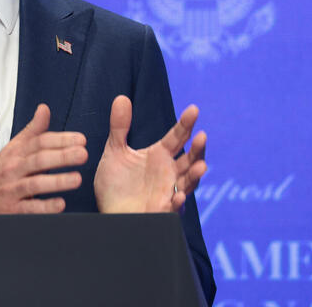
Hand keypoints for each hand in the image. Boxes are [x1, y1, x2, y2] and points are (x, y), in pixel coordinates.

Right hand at [0, 104, 87, 213]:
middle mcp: (14, 169)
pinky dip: (45, 207)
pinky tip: (60, 204)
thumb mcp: (13, 148)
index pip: (39, 142)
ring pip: (35, 184)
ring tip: (77, 179)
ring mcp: (12, 190)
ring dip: (57, 181)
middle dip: (62, 156)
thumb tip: (44, 109)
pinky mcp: (12, 210)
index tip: (80, 140)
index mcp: (17, 153)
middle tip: (82, 154)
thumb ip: (32, 130)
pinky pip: (29, 208)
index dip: (60, 140)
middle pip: (38, 160)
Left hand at [94, 96, 206, 213]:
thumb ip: (119, 127)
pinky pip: (173, 207)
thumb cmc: (116, 185)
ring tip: (201, 166)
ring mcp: (168, 191)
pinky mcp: (162, 211)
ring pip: (188, 182)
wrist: (108, 213)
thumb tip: (121, 97)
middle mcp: (169, 172)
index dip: (185, 124)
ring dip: (195, 175)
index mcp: (160, 156)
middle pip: (190, 158)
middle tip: (202, 136)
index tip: (194, 109)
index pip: (177, 137)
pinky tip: (176, 197)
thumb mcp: (115, 152)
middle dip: (198, 149)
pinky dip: (176, 202)